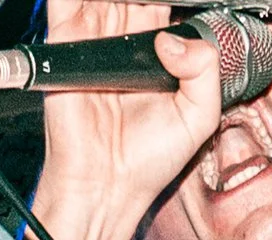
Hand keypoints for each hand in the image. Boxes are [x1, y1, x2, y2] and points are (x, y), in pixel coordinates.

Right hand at [32, 0, 223, 239]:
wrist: (108, 188)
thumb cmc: (146, 165)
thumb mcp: (200, 116)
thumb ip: (206, 69)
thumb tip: (173, 39)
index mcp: (155, 58)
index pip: (159, 7)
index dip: (165, 0)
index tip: (172, 0)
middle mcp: (123, 47)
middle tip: (146, 3)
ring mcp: (93, 45)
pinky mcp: (65, 49)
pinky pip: (65, 4)